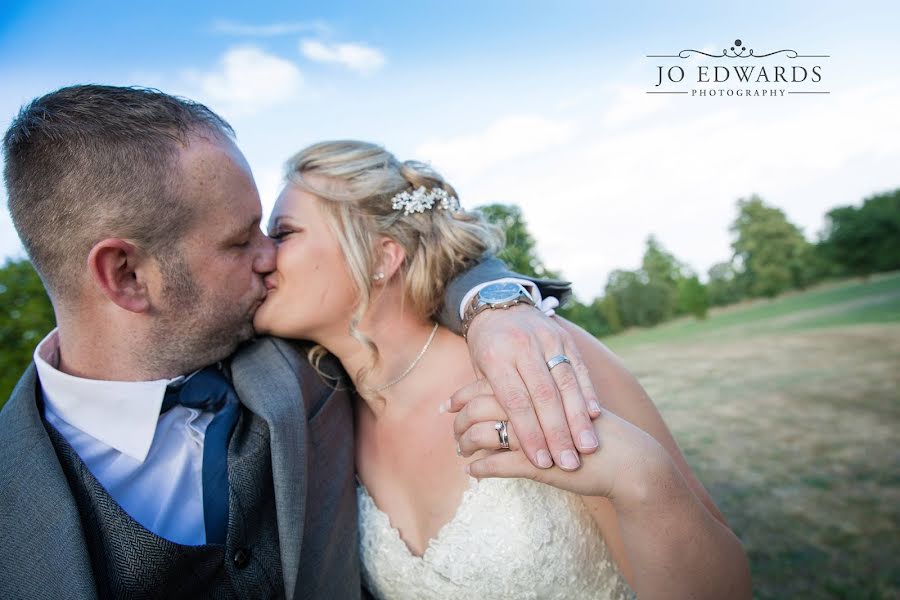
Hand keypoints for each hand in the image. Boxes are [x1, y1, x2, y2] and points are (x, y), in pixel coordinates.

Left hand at [451, 386, 672, 502]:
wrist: (631, 461)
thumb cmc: (596, 435)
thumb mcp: (565, 408)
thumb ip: (539, 399)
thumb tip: (507, 399)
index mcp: (540, 385)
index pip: (490, 385)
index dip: (465, 394)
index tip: (448, 405)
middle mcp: (537, 404)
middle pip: (482, 406)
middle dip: (460, 418)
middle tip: (451, 429)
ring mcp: (538, 433)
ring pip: (486, 433)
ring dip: (468, 444)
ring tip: (461, 452)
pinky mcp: (542, 462)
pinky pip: (501, 464)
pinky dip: (483, 468)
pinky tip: (474, 472)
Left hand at [454, 305, 601, 470]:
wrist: (498, 305)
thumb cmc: (485, 347)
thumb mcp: (479, 369)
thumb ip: (486, 398)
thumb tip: (481, 439)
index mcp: (495, 356)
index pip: (514, 401)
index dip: (529, 432)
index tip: (541, 461)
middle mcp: (522, 346)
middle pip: (543, 395)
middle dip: (557, 432)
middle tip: (568, 462)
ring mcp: (546, 339)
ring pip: (566, 383)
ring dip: (577, 419)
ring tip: (585, 448)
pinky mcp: (565, 337)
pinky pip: (579, 368)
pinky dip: (586, 393)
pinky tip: (594, 416)